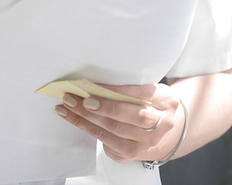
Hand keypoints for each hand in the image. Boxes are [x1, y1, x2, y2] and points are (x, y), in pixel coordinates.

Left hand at [54, 83, 185, 163]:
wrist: (164, 131)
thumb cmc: (151, 102)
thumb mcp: (151, 89)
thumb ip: (132, 85)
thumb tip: (96, 78)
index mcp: (166, 103)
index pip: (139, 95)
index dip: (116, 93)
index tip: (94, 87)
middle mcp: (159, 127)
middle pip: (129, 119)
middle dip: (102, 108)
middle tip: (79, 99)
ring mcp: (144, 144)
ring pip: (113, 132)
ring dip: (85, 118)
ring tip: (67, 105)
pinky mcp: (129, 154)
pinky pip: (105, 142)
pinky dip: (86, 128)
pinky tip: (72, 117)